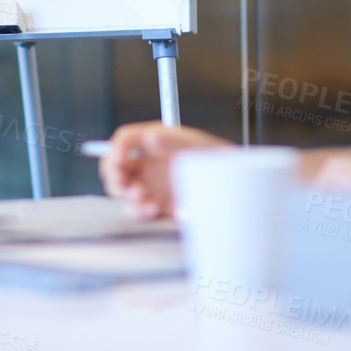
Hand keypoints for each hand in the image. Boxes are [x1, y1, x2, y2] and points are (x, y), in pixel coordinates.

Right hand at [99, 121, 232, 219]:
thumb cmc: (216, 160)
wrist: (235, 190)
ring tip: (142, 198)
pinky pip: (138, 211)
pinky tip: (151, 209)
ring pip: (122, 193)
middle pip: (115, 168)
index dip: (116, 147)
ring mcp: (150, 186)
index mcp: (153, 142)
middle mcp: (147, 164)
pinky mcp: (156, 206)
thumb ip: (172, 142)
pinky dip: (140, 212)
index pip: (124, 140)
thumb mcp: (196, 146)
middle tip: (124, 183)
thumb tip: (150, 138)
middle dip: (115, 175)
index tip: (119, 157)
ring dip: (126, 197)